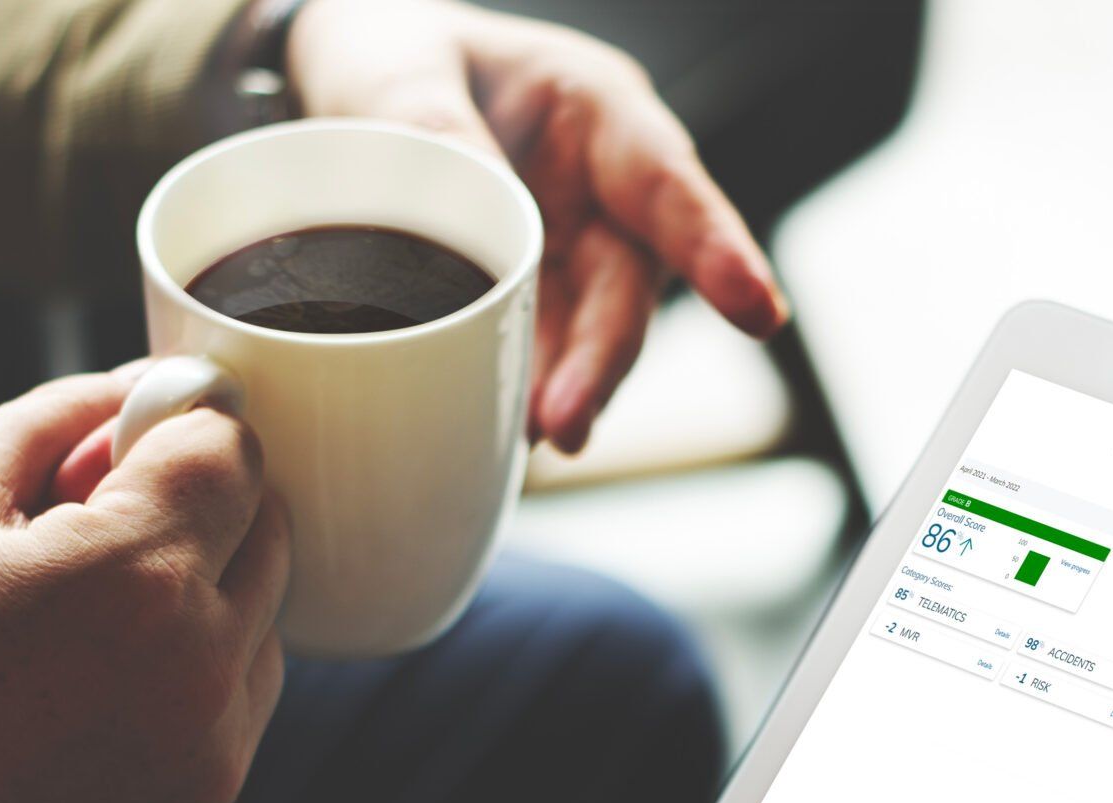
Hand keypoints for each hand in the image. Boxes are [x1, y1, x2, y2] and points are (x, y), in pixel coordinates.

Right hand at [0, 368, 286, 802]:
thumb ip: (57, 416)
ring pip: (268, 612)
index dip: (179, 429)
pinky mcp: (210, 797)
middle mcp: (201, 659)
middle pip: (269, 525)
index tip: (122, 446)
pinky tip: (101, 675)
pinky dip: (201, 663)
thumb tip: (142, 383)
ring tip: (87, 611)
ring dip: (207, 585)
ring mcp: (215, 740)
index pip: (233, 450)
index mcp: (138, 572)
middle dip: (199, 501)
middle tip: (93, 522)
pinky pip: (246, 692)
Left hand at [287, 0, 787, 451]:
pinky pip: (542, 352)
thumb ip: (436, 131)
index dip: (715, 249)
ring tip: (529, 438)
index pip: (666, 183)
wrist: (356, 86)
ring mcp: (570, 251)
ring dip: (567, 390)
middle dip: (604, 358)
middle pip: (626, 284)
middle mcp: (601, 189)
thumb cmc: (397, 54)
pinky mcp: (532, 300)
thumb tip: (479, 225)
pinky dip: (525, 393)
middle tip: (565, 420)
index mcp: (594, 110)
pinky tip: (503, 429)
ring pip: (591, 334)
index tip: (757, 312)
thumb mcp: (400, 70)